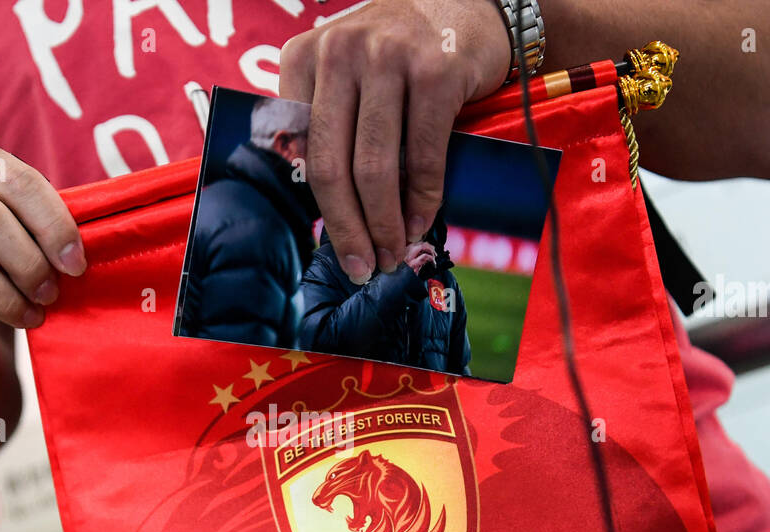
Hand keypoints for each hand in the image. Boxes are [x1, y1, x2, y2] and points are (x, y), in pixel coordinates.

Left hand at [279, 0, 509, 283]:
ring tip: (393, 254)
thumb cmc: (403, 52)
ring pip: (374, 168)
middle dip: (347, 229)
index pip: (297, 150)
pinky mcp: (436, 72)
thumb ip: (329, 122)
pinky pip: (423, 156)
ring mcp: (388, 59)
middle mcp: (340, 52)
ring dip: (385, 224)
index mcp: (303, 57)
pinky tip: (423, 223)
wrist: (472, 4)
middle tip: (363, 267)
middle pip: (330, 165)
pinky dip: (423, 200)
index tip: (333, 243)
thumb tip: (327, 211)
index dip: (315, 206)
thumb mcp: (349, 71)